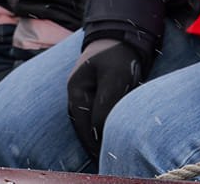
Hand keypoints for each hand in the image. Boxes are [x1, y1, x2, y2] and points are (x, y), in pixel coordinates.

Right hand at [65, 36, 147, 158]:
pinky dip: (99, 126)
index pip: (82, 124)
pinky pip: (93, 113)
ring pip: (86, 120)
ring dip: (95, 136)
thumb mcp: (115, 79)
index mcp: (76, 89)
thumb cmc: (119, 56)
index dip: (92, 144)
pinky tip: (106, 136)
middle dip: (91, 144)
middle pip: (80, 124)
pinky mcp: (94, 91)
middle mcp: (76, 92)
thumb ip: (105, 105)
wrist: (124, 35)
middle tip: (102, 163)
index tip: (101, 159)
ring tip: (104, 154)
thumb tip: (98, 131)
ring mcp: (84, 91)